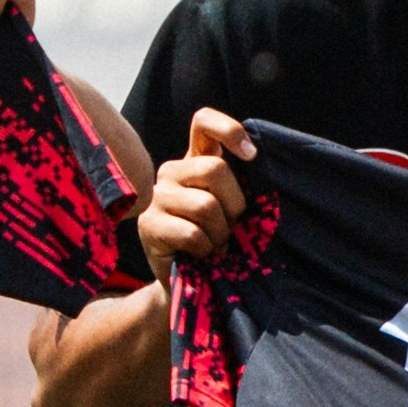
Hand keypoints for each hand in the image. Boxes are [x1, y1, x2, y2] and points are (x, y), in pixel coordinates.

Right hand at [136, 107, 253, 277]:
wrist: (190, 283)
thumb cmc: (220, 240)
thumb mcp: (233, 208)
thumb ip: (241, 185)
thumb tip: (259, 168)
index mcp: (196, 160)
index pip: (203, 123)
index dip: (229, 130)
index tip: (251, 156)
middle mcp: (173, 172)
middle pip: (215, 169)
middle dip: (235, 204)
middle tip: (232, 227)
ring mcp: (157, 196)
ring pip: (205, 205)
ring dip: (221, 233)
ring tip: (217, 245)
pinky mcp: (148, 225)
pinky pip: (191, 233)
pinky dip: (206, 249)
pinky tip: (203, 255)